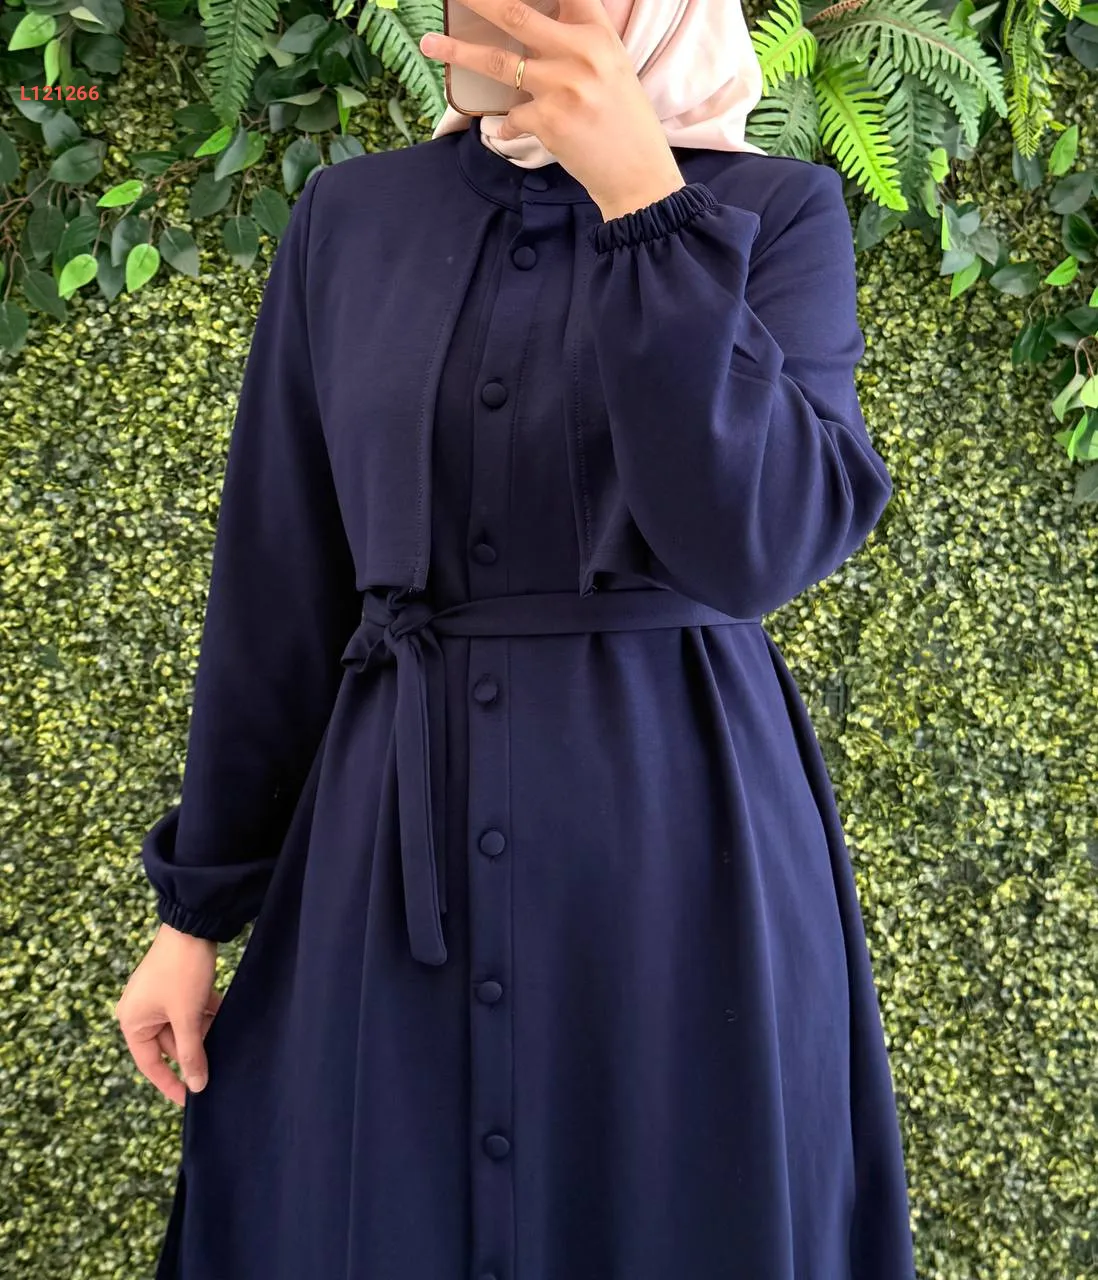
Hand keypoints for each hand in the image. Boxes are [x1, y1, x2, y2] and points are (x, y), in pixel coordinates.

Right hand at [114, 923, 221, 1106]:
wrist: (194, 924)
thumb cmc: (182, 971)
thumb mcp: (187, 1016)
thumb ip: (192, 1053)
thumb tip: (196, 1086)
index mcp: (132, 1021)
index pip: (151, 1064)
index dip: (171, 1084)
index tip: (191, 1102)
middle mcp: (141, 1011)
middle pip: (169, 1045)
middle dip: (194, 1053)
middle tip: (219, 1069)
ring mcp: (158, 997)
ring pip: (183, 1027)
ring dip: (203, 1033)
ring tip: (227, 1045)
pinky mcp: (175, 985)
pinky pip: (189, 1010)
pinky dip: (206, 1015)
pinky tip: (227, 1020)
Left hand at [422, 0, 686, 220]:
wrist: (637, 173)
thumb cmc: (625, 119)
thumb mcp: (612, 66)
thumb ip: (577, 39)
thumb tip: (531, 24)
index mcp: (599, 33)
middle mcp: (580, 53)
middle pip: (515, 13)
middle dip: (478, 0)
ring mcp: (562, 87)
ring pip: (498, 61)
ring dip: (458, 51)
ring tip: (430, 43)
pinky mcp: (548, 121)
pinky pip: (510, 116)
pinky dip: (506, 124)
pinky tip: (510, 129)